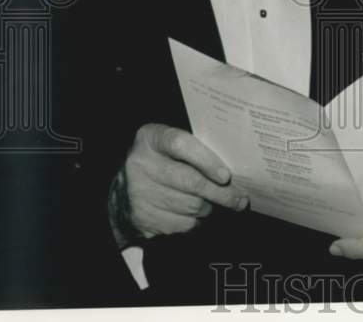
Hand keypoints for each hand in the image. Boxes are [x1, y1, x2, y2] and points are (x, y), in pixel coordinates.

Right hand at [108, 123, 248, 246]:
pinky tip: (195, 213)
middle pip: (191, 182)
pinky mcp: (144, 219)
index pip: (181, 145)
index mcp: (150, 139)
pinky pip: (184, 224)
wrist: (123, 192)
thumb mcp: (169, 146)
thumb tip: (234, 171)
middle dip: (222, 193)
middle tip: (240, 199)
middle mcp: (141, 165)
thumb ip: (196, 149)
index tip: (226, 176)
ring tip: (215, 202)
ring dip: (210, 207)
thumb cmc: (159, 162)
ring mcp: (140, 194)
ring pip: (191, 206)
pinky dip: (196, 220)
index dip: (206, 160)